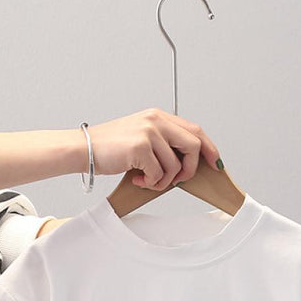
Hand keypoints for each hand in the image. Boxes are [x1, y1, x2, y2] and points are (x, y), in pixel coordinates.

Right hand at [84, 108, 222, 190]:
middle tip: (178, 179)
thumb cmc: (112, 147)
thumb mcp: (142, 136)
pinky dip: (152, 183)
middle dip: (190, 169)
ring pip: (175, 166)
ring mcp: (149, 133)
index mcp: (158, 116)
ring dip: (164, 181)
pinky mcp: (141, 148)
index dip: (209, 148)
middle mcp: (156, 120)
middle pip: (194, 145)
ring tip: (149, 180)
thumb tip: (188, 162)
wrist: (84, 148)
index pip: (195, 130)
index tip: (215, 163)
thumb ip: (165, 142)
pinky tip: (139, 179)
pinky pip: (160, 174)